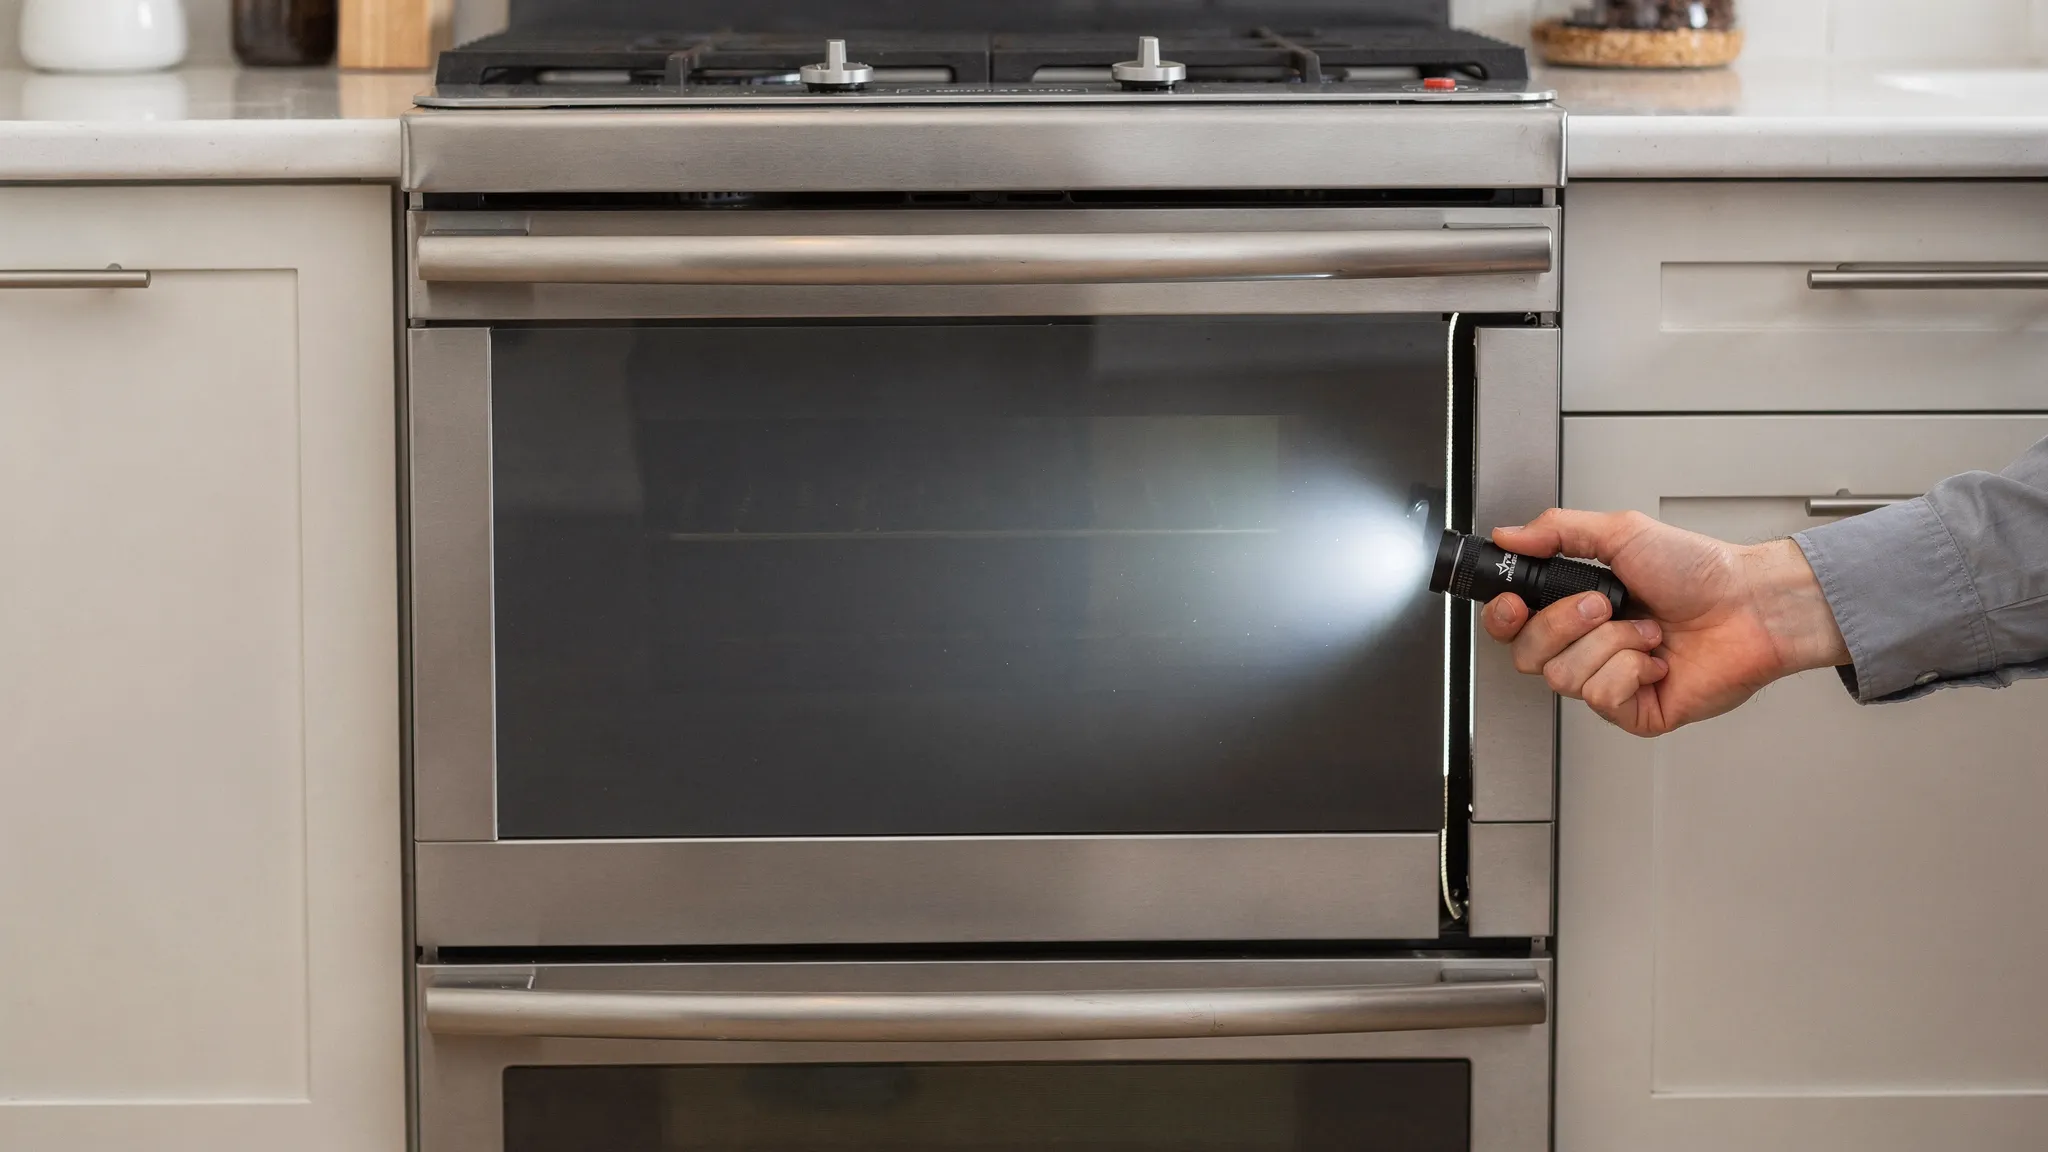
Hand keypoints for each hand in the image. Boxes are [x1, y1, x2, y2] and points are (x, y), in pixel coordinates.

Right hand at [1480, 510, 1849, 736]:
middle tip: (1603, 603)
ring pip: (1564, 676)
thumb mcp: (1621, 532)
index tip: (1514, 601)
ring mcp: (1608, 680)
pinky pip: (1601, 697)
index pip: (1511, 624)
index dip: (1502, 617)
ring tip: (1646, 629)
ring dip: (1611, 644)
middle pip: (1527, 654)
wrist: (1751, 605)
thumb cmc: (1701, 571)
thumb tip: (1509, 535)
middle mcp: (1587, 645)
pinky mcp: (1632, 711)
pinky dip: (1631, 670)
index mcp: (1575, 605)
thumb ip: (1557, 530)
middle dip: (1563, 624)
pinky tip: (1656, 659)